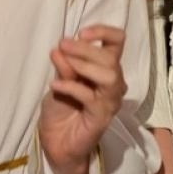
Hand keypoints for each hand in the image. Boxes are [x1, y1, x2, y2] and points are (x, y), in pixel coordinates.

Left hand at [39, 25, 127, 173]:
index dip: (103, 31)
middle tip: (62, 45)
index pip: (117, 42)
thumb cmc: (61, 106)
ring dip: (84, 65)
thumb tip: (60, 46)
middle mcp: (113, 83)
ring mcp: (110, 101)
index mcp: (105, 68)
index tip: (81, 32)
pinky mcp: (102, 118)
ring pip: (109, 75)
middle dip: (85, 48)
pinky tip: (55, 86)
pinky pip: (91, 97)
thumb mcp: (59, 79)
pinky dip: (71, 86)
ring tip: (61, 65)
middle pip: (111, 58)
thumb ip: (63, 65)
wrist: (56, 141)